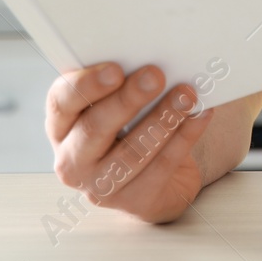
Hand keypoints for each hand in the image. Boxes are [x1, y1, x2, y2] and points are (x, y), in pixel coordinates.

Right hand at [45, 63, 213, 224]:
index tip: (115, 70)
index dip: (85, 85)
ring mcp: (100, 186)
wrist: (152, 180)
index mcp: (61, 126)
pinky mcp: (134, 202)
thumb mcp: (116, 104)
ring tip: (186, 94)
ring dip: (162, 119)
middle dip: (128, 99)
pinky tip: (200, 115)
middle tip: (155, 76)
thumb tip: (150, 59)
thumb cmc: (130, 129)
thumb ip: (121, 84)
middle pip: (94, 128)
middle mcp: (72, 159)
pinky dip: (185, 137)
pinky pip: (162, 167)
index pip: (61, 102)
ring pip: (132, 152)